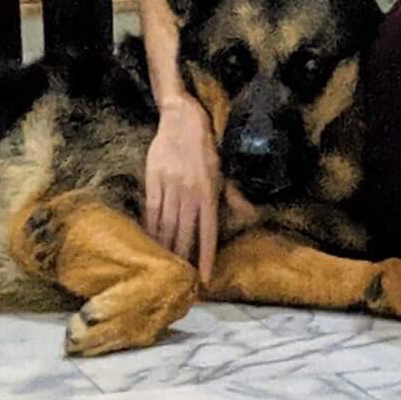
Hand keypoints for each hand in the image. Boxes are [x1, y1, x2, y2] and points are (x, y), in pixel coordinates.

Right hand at [144, 96, 221, 281]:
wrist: (182, 120)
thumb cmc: (205, 148)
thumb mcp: (223, 171)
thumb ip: (233, 196)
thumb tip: (250, 215)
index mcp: (209, 192)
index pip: (208, 232)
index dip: (206, 256)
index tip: (204, 278)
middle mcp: (189, 193)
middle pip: (185, 233)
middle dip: (183, 258)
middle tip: (182, 279)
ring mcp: (169, 187)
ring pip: (166, 225)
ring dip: (166, 247)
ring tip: (166, 267)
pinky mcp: (153, 181)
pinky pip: (151, 211)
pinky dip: (151, 229)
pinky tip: (150, 242)